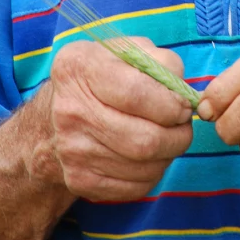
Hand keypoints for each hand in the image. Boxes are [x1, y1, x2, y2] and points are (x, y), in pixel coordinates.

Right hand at [47, 38, 193, 201]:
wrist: (55, 120)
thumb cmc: (104, 78)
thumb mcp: (128, 52)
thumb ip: (161, 61)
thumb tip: (184, 93)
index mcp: (80, 68)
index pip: (136, 94)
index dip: (171, 104)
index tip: (185, 105)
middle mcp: (70, 110)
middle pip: (143, 138)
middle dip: (178, 135)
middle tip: (184, 126)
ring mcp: (71, 150)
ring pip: (143, 165)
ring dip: (169, 154)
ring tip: (169, 138)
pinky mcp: (79, 180)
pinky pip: (134, 186)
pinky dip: (153, 173)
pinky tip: (151, 156)